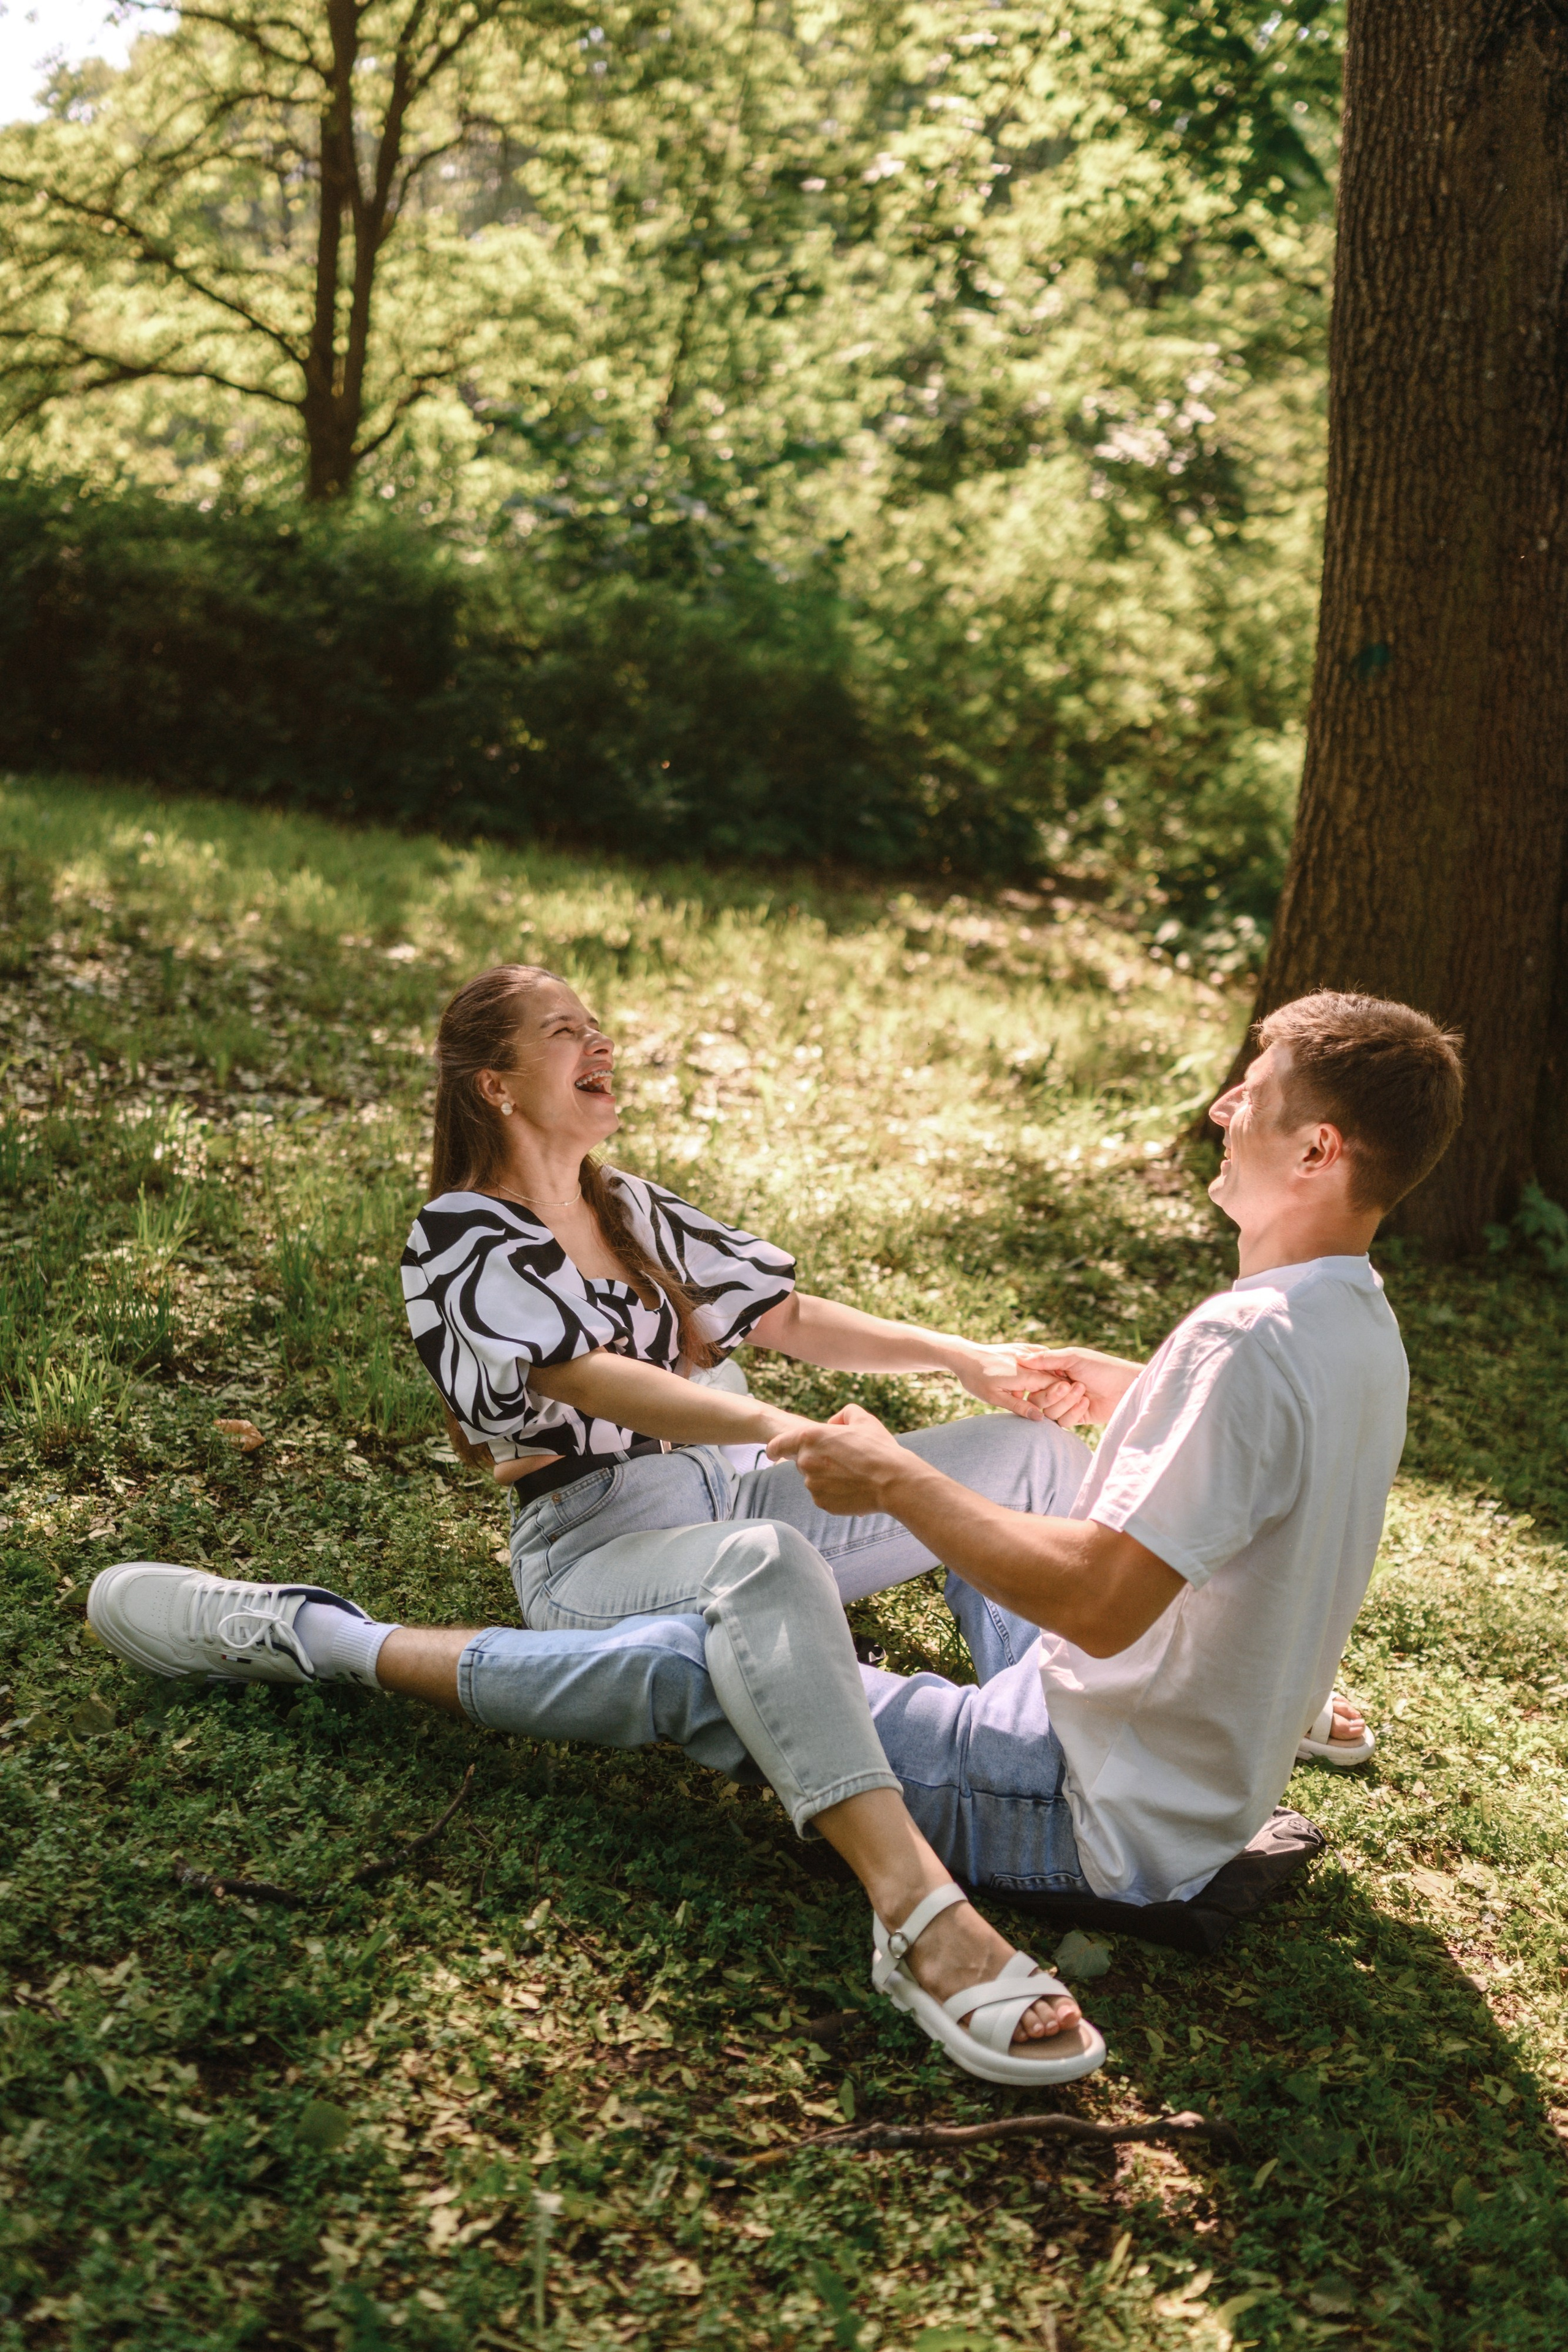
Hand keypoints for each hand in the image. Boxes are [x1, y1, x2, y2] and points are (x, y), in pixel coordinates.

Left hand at [766, 1401, 908, 1513]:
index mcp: (809, 1437)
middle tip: (842, 1460)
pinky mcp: (822, 1502)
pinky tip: (853, 1487)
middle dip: (816, 1460)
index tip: (774, 1454)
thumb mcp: (862, 1418)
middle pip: (801, 1462)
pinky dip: (834, 1492)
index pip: (776, 1445)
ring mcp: (812, 1485)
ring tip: (853, 1474)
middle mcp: (805, 1461)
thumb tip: (833, 1423)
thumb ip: (843, 1414)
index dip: (774, 1449)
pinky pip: (823, 1496)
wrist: (893, 1482)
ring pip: (813, 1480)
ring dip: (826, 1477)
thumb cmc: (878, 1448)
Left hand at [949, 1342, 1058, 1419]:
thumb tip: (1040, 1418)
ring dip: (1054, 1377)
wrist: (963, 1356)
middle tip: (1066, 1402)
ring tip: (1047, 1393)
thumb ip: (1019, 1407)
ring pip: (1049, 1365)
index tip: (1068, 1407)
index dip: (1064, 1396)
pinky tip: (1041, 1376)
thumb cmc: (976, 1379)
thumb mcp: (995, 1398)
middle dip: (1061, 1389)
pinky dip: (1045, 1366)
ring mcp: (1025, 1351)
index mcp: (1023, 1375)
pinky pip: (1040, 1355)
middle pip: (1055, 1376)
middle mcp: (1028, 1361)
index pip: (1055, 1385)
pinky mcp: (1021, 1347)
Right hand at [1013, 1344, 1141, 1424]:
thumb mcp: (1072, 1358)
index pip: (1033, 1381)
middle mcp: (1057, 1388)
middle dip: (1052, 1394)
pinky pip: (1062, 1422)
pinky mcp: (1075, 1418)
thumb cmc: (1101, 1367)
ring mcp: (1065, 1404)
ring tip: (1083, 1390)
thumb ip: (1045, 1359)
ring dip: (1066, 1402)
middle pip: (1037, 1400)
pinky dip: (1073, 1412)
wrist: (1125, 1387)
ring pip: (1049, 1413)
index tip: (1050, 1377)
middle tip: (1068, 1385)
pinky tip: (1087, 1402)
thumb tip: (1019, 1358)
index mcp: (1054, 1372)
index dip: (1037, 1382)